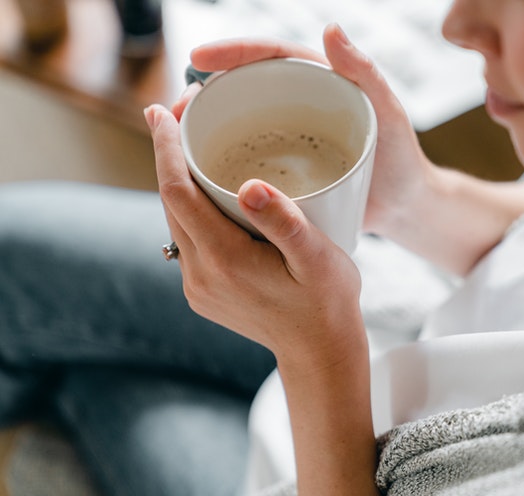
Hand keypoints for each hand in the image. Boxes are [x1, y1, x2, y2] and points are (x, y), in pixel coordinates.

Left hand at [147, 104, 363, 366]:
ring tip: (193, 143)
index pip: (177, 192)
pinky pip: (187, 240)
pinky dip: (191, 209)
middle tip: (182, 111)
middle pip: (170, 202)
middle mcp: (200, 274)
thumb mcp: (318, 259)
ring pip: (176, 221)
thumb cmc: (327, 303)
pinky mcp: (203, 292)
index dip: (165, 147)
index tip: (161, 109)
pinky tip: (209, 192)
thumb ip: (285, 223)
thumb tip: (250, 185)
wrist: (320, 354)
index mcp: (224, 260)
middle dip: (169, 154)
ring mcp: (197, 286)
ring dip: (179, 181)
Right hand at [172, 23, 433, 238]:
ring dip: (202, 132)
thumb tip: (331, 27)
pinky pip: (245, 164)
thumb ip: (364, 72)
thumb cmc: (401, 157)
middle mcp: (295, 106)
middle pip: (242, 91)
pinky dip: (219, 167)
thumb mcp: (387, 112)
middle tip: (173, 109)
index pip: (269, 57)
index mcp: (316, 83)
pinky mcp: (281, 173)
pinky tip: (196, 178)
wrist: (403, 207)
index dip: (233, 53)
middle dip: (203, 94)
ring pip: (237, 128)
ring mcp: (285, 140)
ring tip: (173, 142)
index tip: (199, 57)